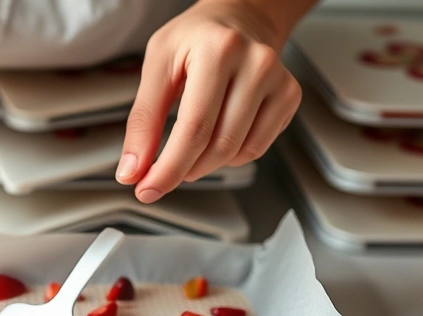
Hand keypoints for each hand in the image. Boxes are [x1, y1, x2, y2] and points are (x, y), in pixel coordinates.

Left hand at [117, 0, 304, 201]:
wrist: (239, 17)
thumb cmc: (195, 39)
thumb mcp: (157, 66)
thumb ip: (143, 120)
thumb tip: (133, 170)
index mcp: (218, 49)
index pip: (194, 127)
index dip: (169, 168)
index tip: (147, 189)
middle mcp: (256, 62)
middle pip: (218, 145)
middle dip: (183, 169)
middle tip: (161, 173)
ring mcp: (279, 80)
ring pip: (238, 152)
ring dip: (205, 164)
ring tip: (188, 147)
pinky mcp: (289, 95)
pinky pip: (257, 148)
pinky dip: (230, 155)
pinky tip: (216, 136)